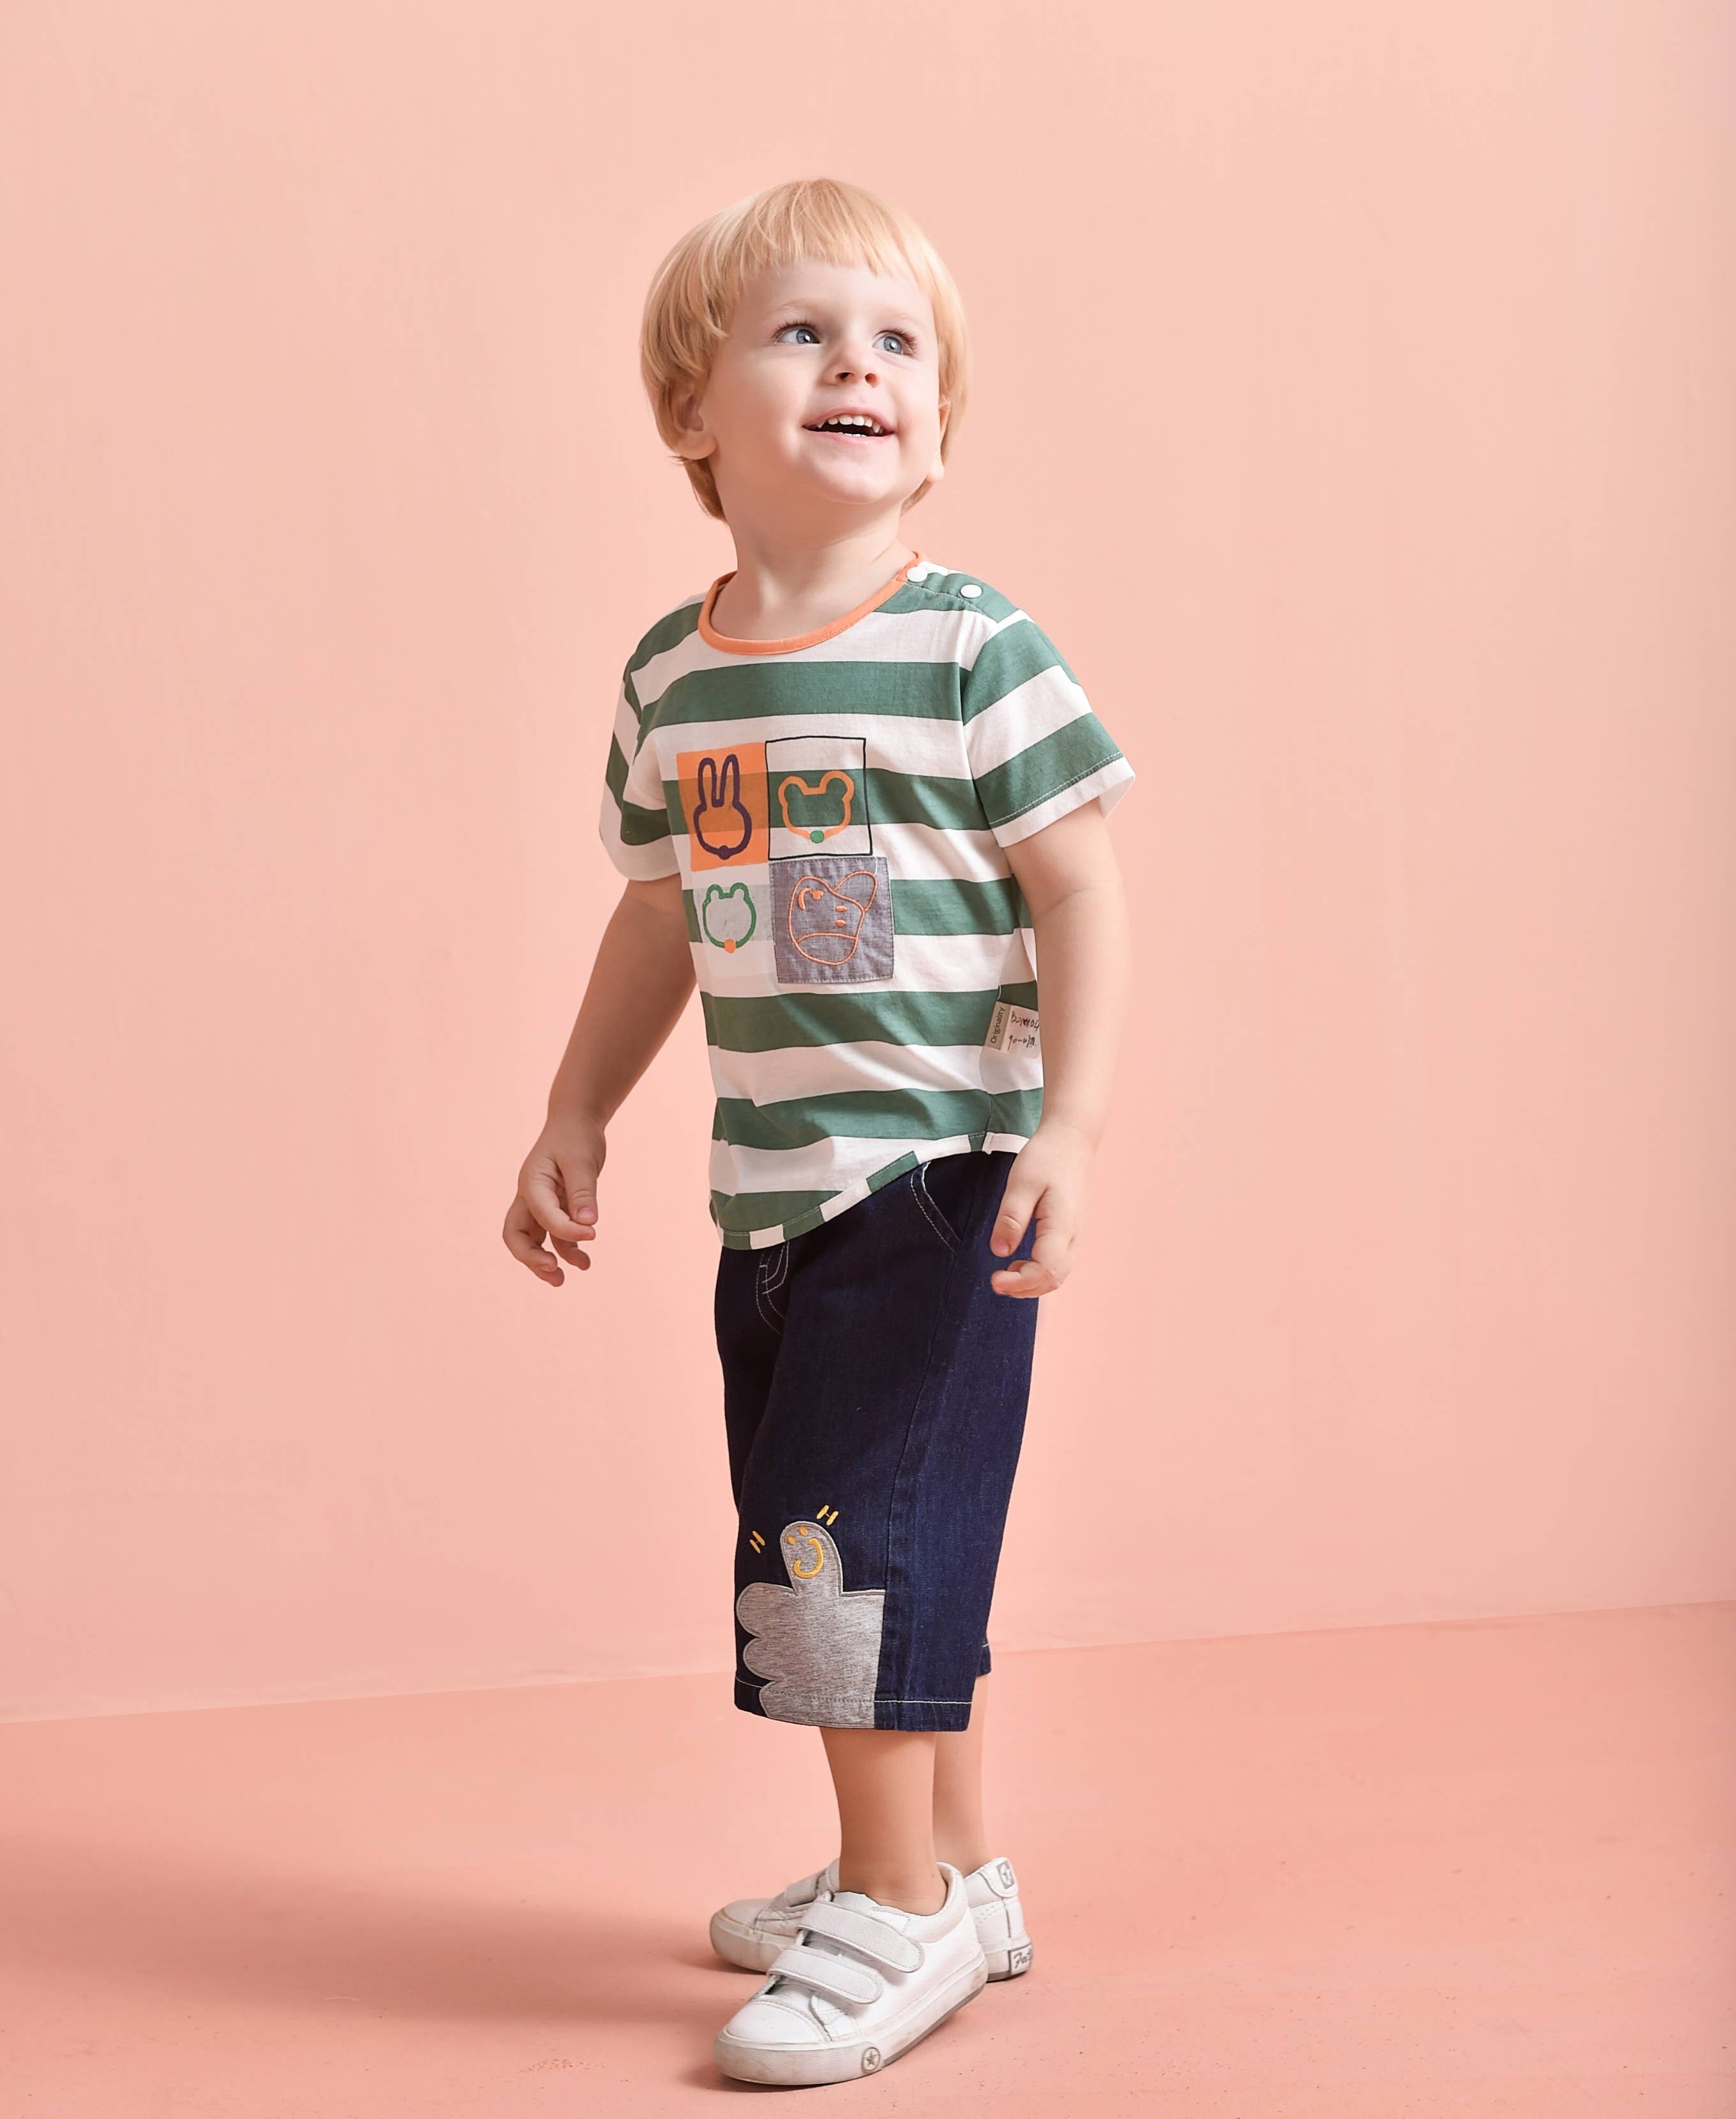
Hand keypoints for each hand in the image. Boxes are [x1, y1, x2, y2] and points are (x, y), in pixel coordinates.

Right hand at [503, 1115, 605, 1285]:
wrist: (577, 1123)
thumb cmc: (576, 1137)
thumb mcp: (582, 1161)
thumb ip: (583, 1192)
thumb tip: (588, 1223)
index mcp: (532, 1183)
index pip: (541, 1215)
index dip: (566, 1229)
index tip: (593, 1234)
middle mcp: (530, 1197)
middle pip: (516, 1235)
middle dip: (530, 1258)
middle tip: (553, 1273)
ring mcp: (540, 1205)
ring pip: (532, 1240)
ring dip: (546, 1261)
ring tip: (562, 1280)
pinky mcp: (555, 1209)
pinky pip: (554, 1236)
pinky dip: (566, 1250)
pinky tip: (583, 1262)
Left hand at [987, 1122, 1093, 1297]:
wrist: (1070, 1141)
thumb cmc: (1045, 1158)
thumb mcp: (1020, 1184)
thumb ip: (1011, 1219)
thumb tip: (999, 1252)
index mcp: (1063, 1224)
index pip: (1045, 1269)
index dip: (1020, 1281)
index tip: (995, 1279)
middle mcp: (1074, 1234)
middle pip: (1055, 1278)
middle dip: (1025, 1288)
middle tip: (996, 1282)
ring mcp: (1076, 1234)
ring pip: (1059, 1273)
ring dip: (1033, 1282)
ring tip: (1006, 1275)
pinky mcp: (1071, 1231)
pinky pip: (1059, 1262)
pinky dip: (1040, 1271)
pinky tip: (1020, 1262)